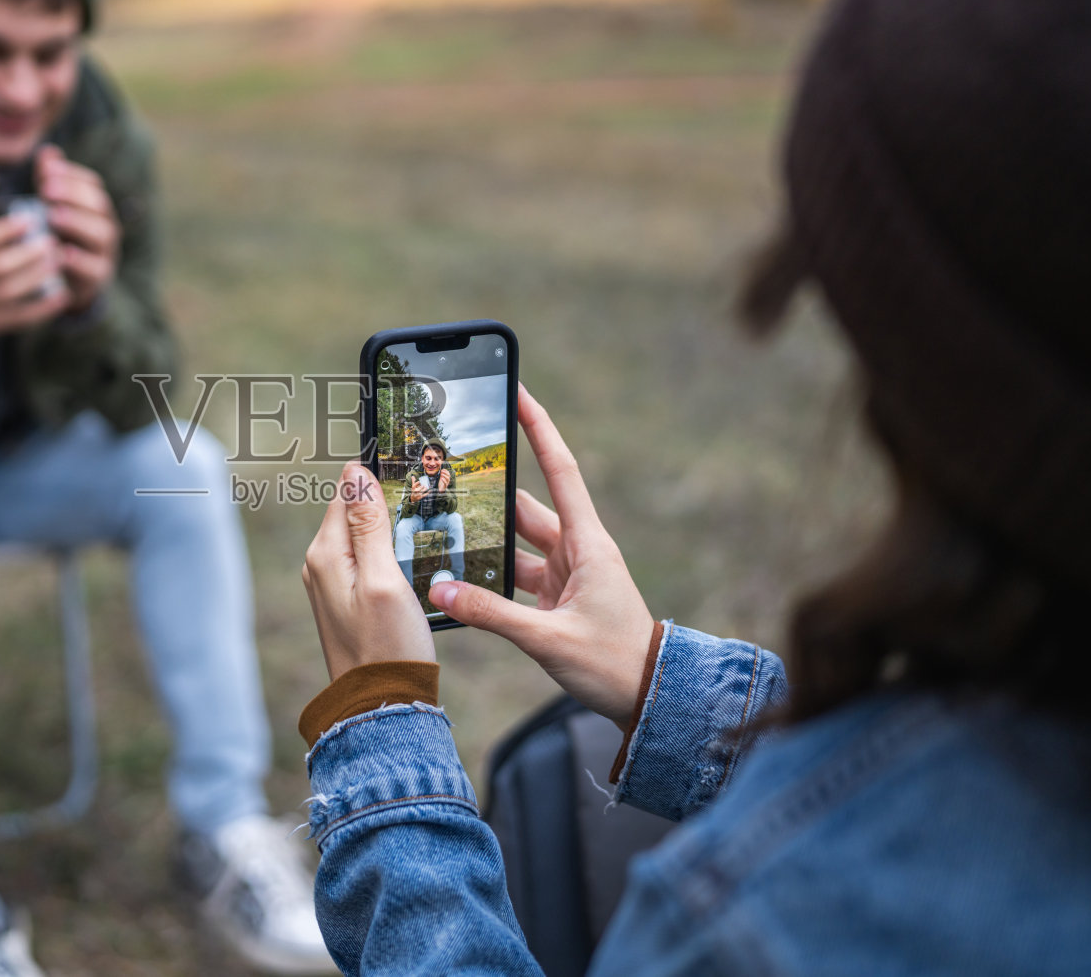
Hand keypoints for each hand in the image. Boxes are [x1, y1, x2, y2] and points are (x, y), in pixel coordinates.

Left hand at [39, 145, 118, 312]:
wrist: (68, 285)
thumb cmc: (60, 240)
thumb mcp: (52, 210)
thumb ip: (49, 183)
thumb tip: (47, 151)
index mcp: (96, 208)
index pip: (92, 184)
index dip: (72, 175)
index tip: (46, 169)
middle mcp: (106, 227)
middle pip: (99, 205)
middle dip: (73, 195)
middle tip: (46, 189)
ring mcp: (106, 253)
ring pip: (101, 234)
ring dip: (77, 222)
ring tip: (52, 216)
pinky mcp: (98, 278)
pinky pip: (94, 268)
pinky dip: (79, 260)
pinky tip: (60, 251)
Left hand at [303, 463, 435, 680]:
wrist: (380, 704)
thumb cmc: (387, 646)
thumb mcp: (384, 580)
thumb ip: (369, 525)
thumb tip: (355, 472)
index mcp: (325, 553)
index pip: (347, 491)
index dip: (378, 481)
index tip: (411, 478)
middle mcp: (319, 564)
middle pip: (352, 512)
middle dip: (383, 506)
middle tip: (422, 508)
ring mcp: (330, 583)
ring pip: (360, 536)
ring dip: (387, 531)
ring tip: (418, 536)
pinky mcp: (345, 599)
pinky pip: (364, 560)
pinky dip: (386, 555)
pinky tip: (407, 565)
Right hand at [427, 385, 655, 724]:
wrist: (649, 699)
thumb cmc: (615, 664)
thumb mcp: (548, 639)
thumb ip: (491, 614)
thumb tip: (440, 588)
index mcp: (587, 543)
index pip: (559, 470)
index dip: (538, 429)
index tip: (519, 392)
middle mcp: (576, 550)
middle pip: (525, 507)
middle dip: (490, 488)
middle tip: (450, 466)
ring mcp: (566, 574)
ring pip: (515, 543)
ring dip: (485, 537)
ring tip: (441, 522)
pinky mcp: (555, 599)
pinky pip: (515, 576)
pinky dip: (488, 575)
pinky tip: (458, 576)